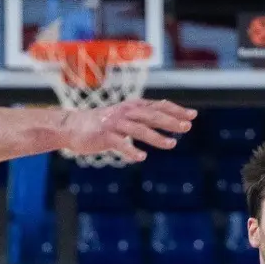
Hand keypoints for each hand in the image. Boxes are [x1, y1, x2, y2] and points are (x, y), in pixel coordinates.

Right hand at [64, 99, 194, 162]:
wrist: (72, 126)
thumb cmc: (102, 123)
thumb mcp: (125, 116)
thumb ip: (143, 116)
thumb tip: (167, 117)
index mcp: (133, 106)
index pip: (158, 106)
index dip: (176, 110)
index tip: (192, 116)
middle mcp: (125, 112)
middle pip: (152, 115)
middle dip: (171, 121)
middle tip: (188, 128)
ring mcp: (114, 124)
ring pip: (139, 129)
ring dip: (156, 137)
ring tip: (172, 144)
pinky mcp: (104, 136)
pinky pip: (120, 144)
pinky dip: (130, 151)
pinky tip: (141, 158)